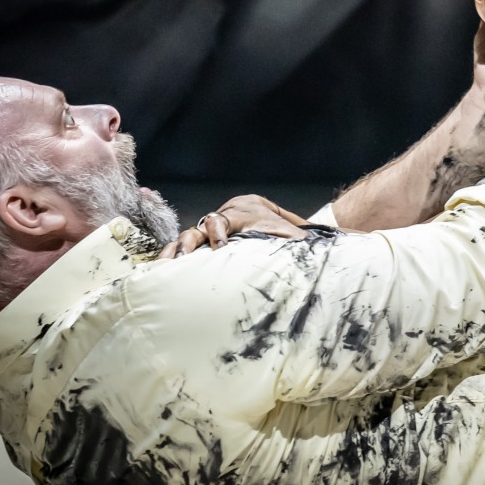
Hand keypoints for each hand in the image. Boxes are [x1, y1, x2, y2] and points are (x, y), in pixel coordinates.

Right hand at [157, 194, 309, 258]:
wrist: (278, 219)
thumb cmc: (288, 232)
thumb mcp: (292, 235)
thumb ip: (297, 242)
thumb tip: (321, 252)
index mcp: (242, 214)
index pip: (223, 220)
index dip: (218, 234)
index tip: (220, 250)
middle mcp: (223, 217)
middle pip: (200, 227)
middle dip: (190, 244)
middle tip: (181, 260)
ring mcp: (212, 228)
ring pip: (189, 235)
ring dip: (176, 251)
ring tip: (163, 267)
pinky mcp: (206, 240)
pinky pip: (188, 245)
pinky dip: (176, 255)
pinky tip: (163, 270)